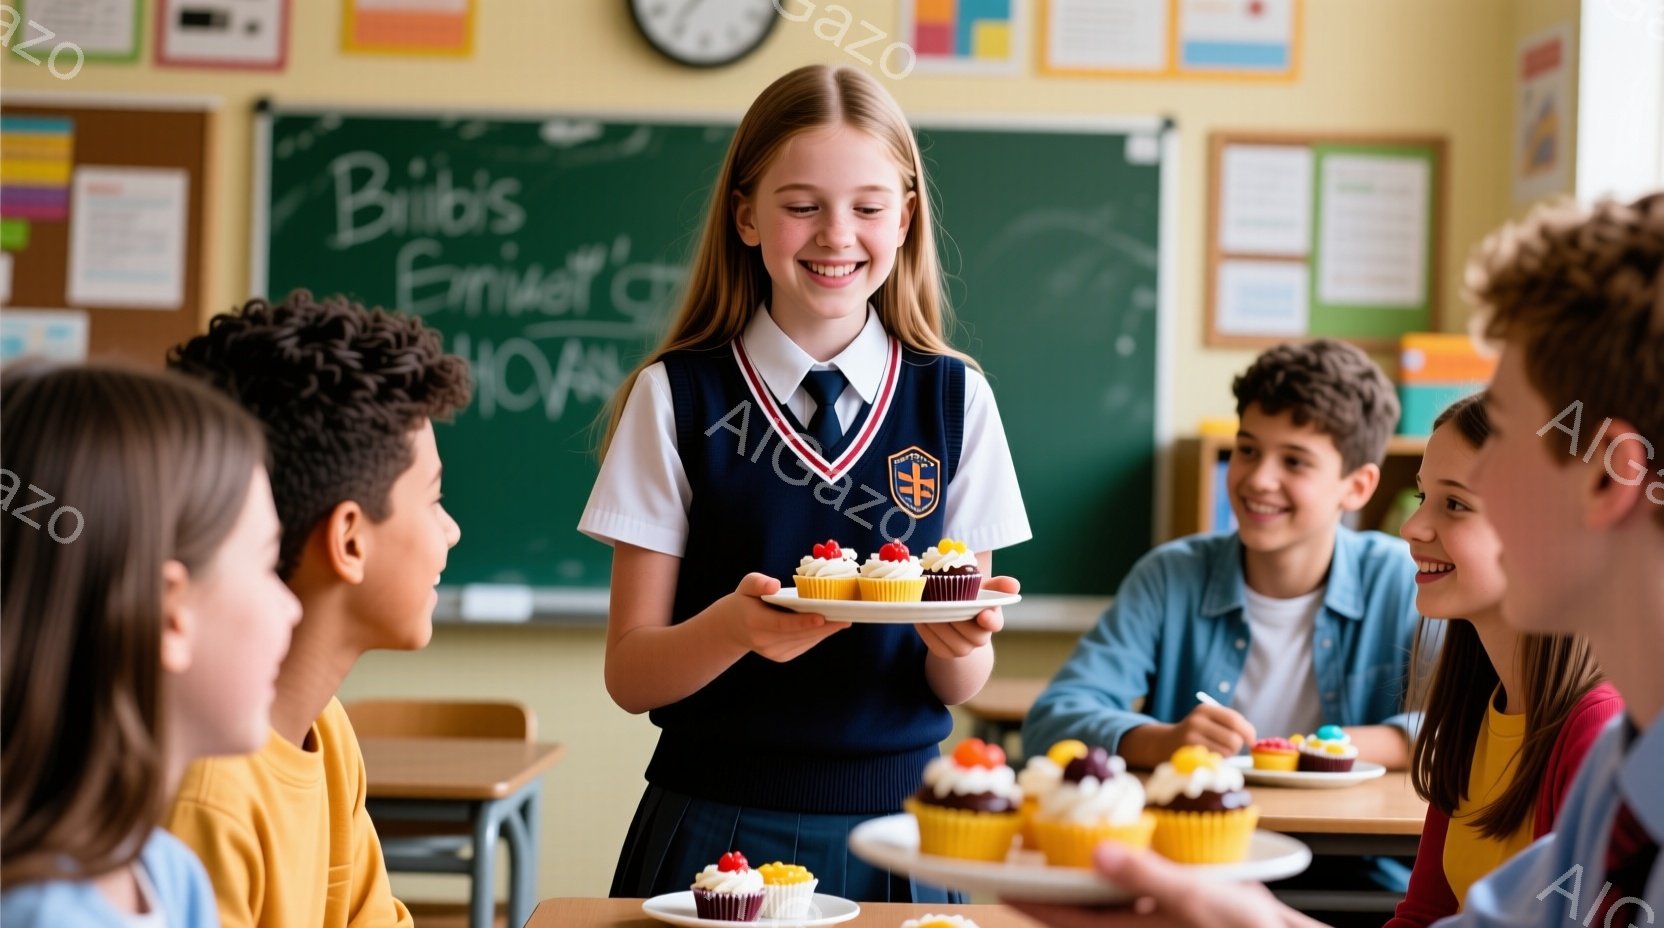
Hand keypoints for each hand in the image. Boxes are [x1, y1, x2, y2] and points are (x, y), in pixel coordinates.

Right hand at [722, 573, 848, 661]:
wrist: (733, 627)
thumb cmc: (745, 601)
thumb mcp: (746, 586)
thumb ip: (758, 583)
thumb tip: (775, 585)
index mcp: (755, 623)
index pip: (782, 624)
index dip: (803, 622)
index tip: (822, 618)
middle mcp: (764, 642)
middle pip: (799, 634)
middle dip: (824, 625)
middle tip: (846, 615)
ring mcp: (773, 652)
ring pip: (805, 641)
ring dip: (825, 631)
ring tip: (844, 619)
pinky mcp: (781, 657)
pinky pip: (805, 644)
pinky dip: (818, 635)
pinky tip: (831, 625)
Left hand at [914, 575, 1016, 658]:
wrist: (953, 614)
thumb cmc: (970, 597)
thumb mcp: (983, 588)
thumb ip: (997, 586)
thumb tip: (1013, 585)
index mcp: (992, 619)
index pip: (996, 624)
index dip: (991, 621)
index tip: (983, 615)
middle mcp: (980, 638)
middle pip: (974, 636)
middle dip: (959, 620)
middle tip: (945, 605)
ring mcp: (964, 648)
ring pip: (954, 643)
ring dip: (941, 626)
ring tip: (929, 610)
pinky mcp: (946, 653)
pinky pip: (937, 647)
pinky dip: (928, 633)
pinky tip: (922, 619)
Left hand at [1008, 842, 1320, 927]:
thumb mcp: (1197, 898)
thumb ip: (1146, 876)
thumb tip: (1096, 853)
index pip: (1064, 915)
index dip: (1028, 897)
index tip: (996, 878)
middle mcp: (1136, 927)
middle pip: (1079, 907)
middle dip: (1050, 884)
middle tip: (1019, 854)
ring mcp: (1154, 921)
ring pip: (1106, 900)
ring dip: (1085, 875)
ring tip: (1062, 842)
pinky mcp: (1175, 914)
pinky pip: (1135, 894)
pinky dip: (1123, 872)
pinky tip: (1125, 847)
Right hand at [1122, 705, 1255, 766]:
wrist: (1164, 743)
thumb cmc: (1196, 733)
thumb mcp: (1208, 721)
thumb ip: (1229, 724)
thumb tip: (1252, 739)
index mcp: (1204, 709)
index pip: (1234, 719)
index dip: (1248, 731)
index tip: (1252, 740)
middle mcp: (1196, 721)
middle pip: (1234, 738)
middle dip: (1237, 746)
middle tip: (1230, 748)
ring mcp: (1191, 738)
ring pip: (1227, 752)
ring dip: (1228, 756)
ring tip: (1216, 752)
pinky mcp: (1189, 754)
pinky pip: (1216, 762)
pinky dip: (1218, 762)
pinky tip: (1209, 758)